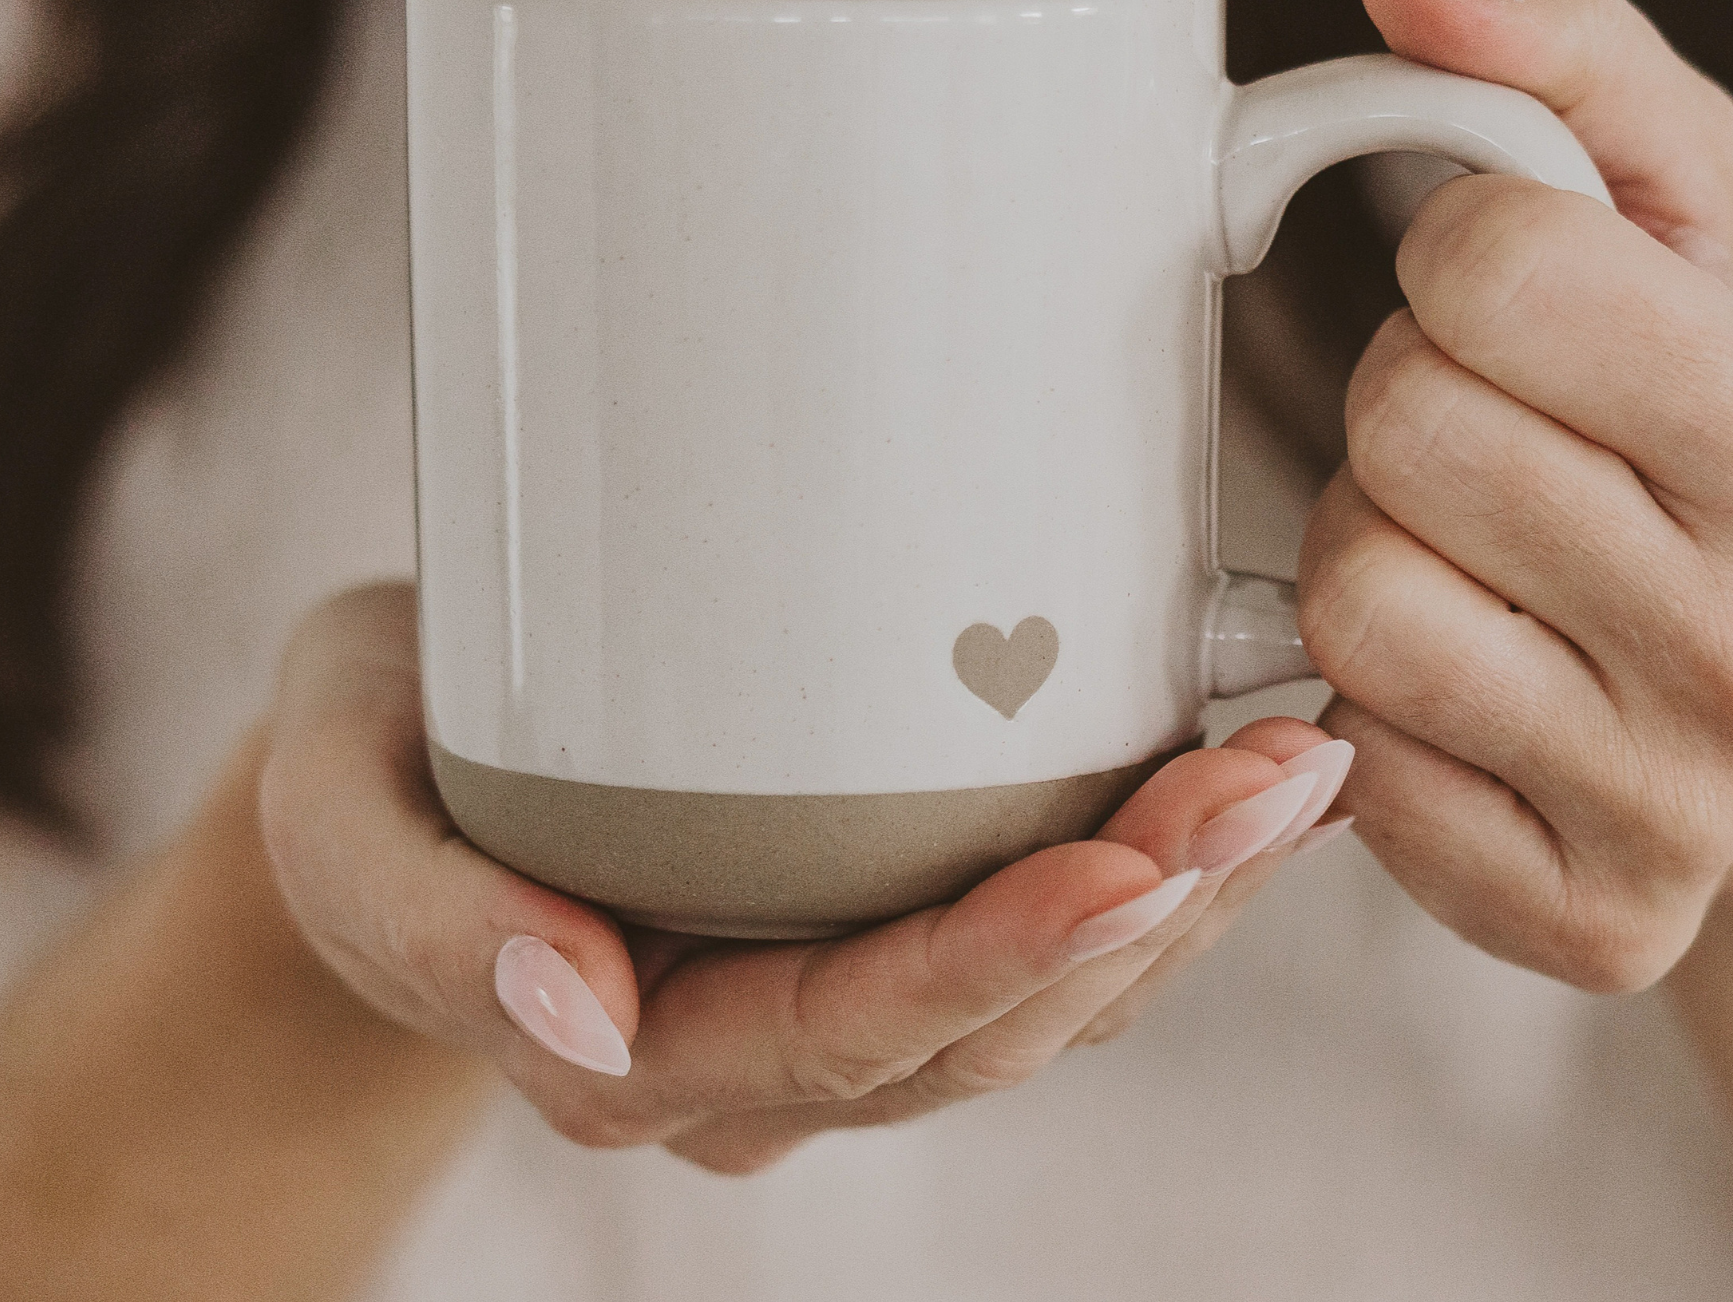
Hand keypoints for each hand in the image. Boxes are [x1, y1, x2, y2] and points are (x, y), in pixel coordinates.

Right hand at [259, 586, 1349, 1173]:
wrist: (385, 772)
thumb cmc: (368, 779)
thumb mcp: (343, 828)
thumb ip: (429, 926)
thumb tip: (575, 1001)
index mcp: (638, 1047)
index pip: (850, 1029)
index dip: (1002, 959)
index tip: (1133, 863)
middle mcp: (759, 1050)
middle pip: (987, 1015)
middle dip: (1151, 905)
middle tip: (1281, 775)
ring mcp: (824, 997)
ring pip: (1043, 995)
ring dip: (1187, 891)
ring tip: (1302, 769)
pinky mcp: (861, 920)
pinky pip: (1035, 937)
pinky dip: (1152, 871)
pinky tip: (1234, 783)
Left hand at [1300, 0, 1732, 989]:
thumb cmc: (1682, 401)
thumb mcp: (1672, 199)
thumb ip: (1553, 47)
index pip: (1498, 262)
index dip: (1460, 259)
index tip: (1512, 303)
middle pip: (1407, 426)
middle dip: (1406, 406)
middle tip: (1483, 441)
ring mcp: (1679, 800)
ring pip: (1354, 596)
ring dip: (1373, 552)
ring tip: (1468, 559)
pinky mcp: (1580, 913)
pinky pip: (1348, 760)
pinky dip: (1369, 705)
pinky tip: (1466, 686)